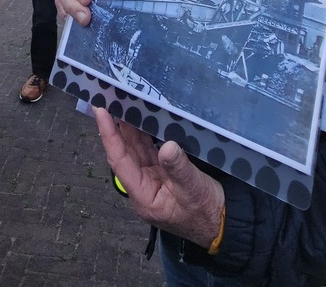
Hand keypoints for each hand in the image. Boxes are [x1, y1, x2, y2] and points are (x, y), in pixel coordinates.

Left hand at [95, 108, 224, 246]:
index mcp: (144, 196)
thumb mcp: (194, 189)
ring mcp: (153, 180)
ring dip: (130, 129)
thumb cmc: (207, 212)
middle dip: (116, 128)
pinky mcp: (164, 174)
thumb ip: (179, 168)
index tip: (101, 112)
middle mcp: (143, 187)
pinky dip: (145, 135)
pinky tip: (143, 119)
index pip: (120, 161)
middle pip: (125, 153)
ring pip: (136, 150)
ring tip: (123, 104)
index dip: (110, 136)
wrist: (223, 224)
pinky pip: (149, 151)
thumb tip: (167, 146)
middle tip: (110, 100)